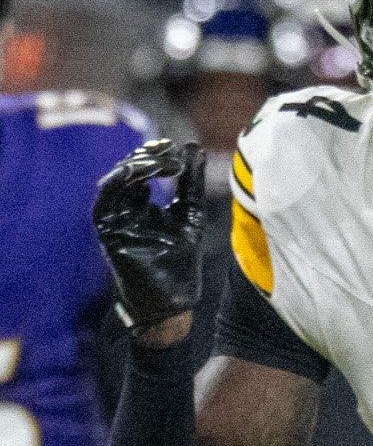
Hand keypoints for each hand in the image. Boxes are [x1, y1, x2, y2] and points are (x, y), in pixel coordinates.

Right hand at [93, 141, 209, 335]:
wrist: (173, 299)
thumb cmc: (181, 260)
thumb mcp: (190, 213)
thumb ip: (190, 182)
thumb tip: (194, 146)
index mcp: (141, 205)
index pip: (141, 171)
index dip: (155, 155)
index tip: (175, 148)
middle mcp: (124, 209)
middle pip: (127, 173)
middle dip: (146, 157)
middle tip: (168, 151)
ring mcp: (114, 220)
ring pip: (115, 183)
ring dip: (135, 167)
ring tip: (160, 161)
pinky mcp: (108, 232)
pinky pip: (104, 202)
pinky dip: (117, 184)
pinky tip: (136, 173)